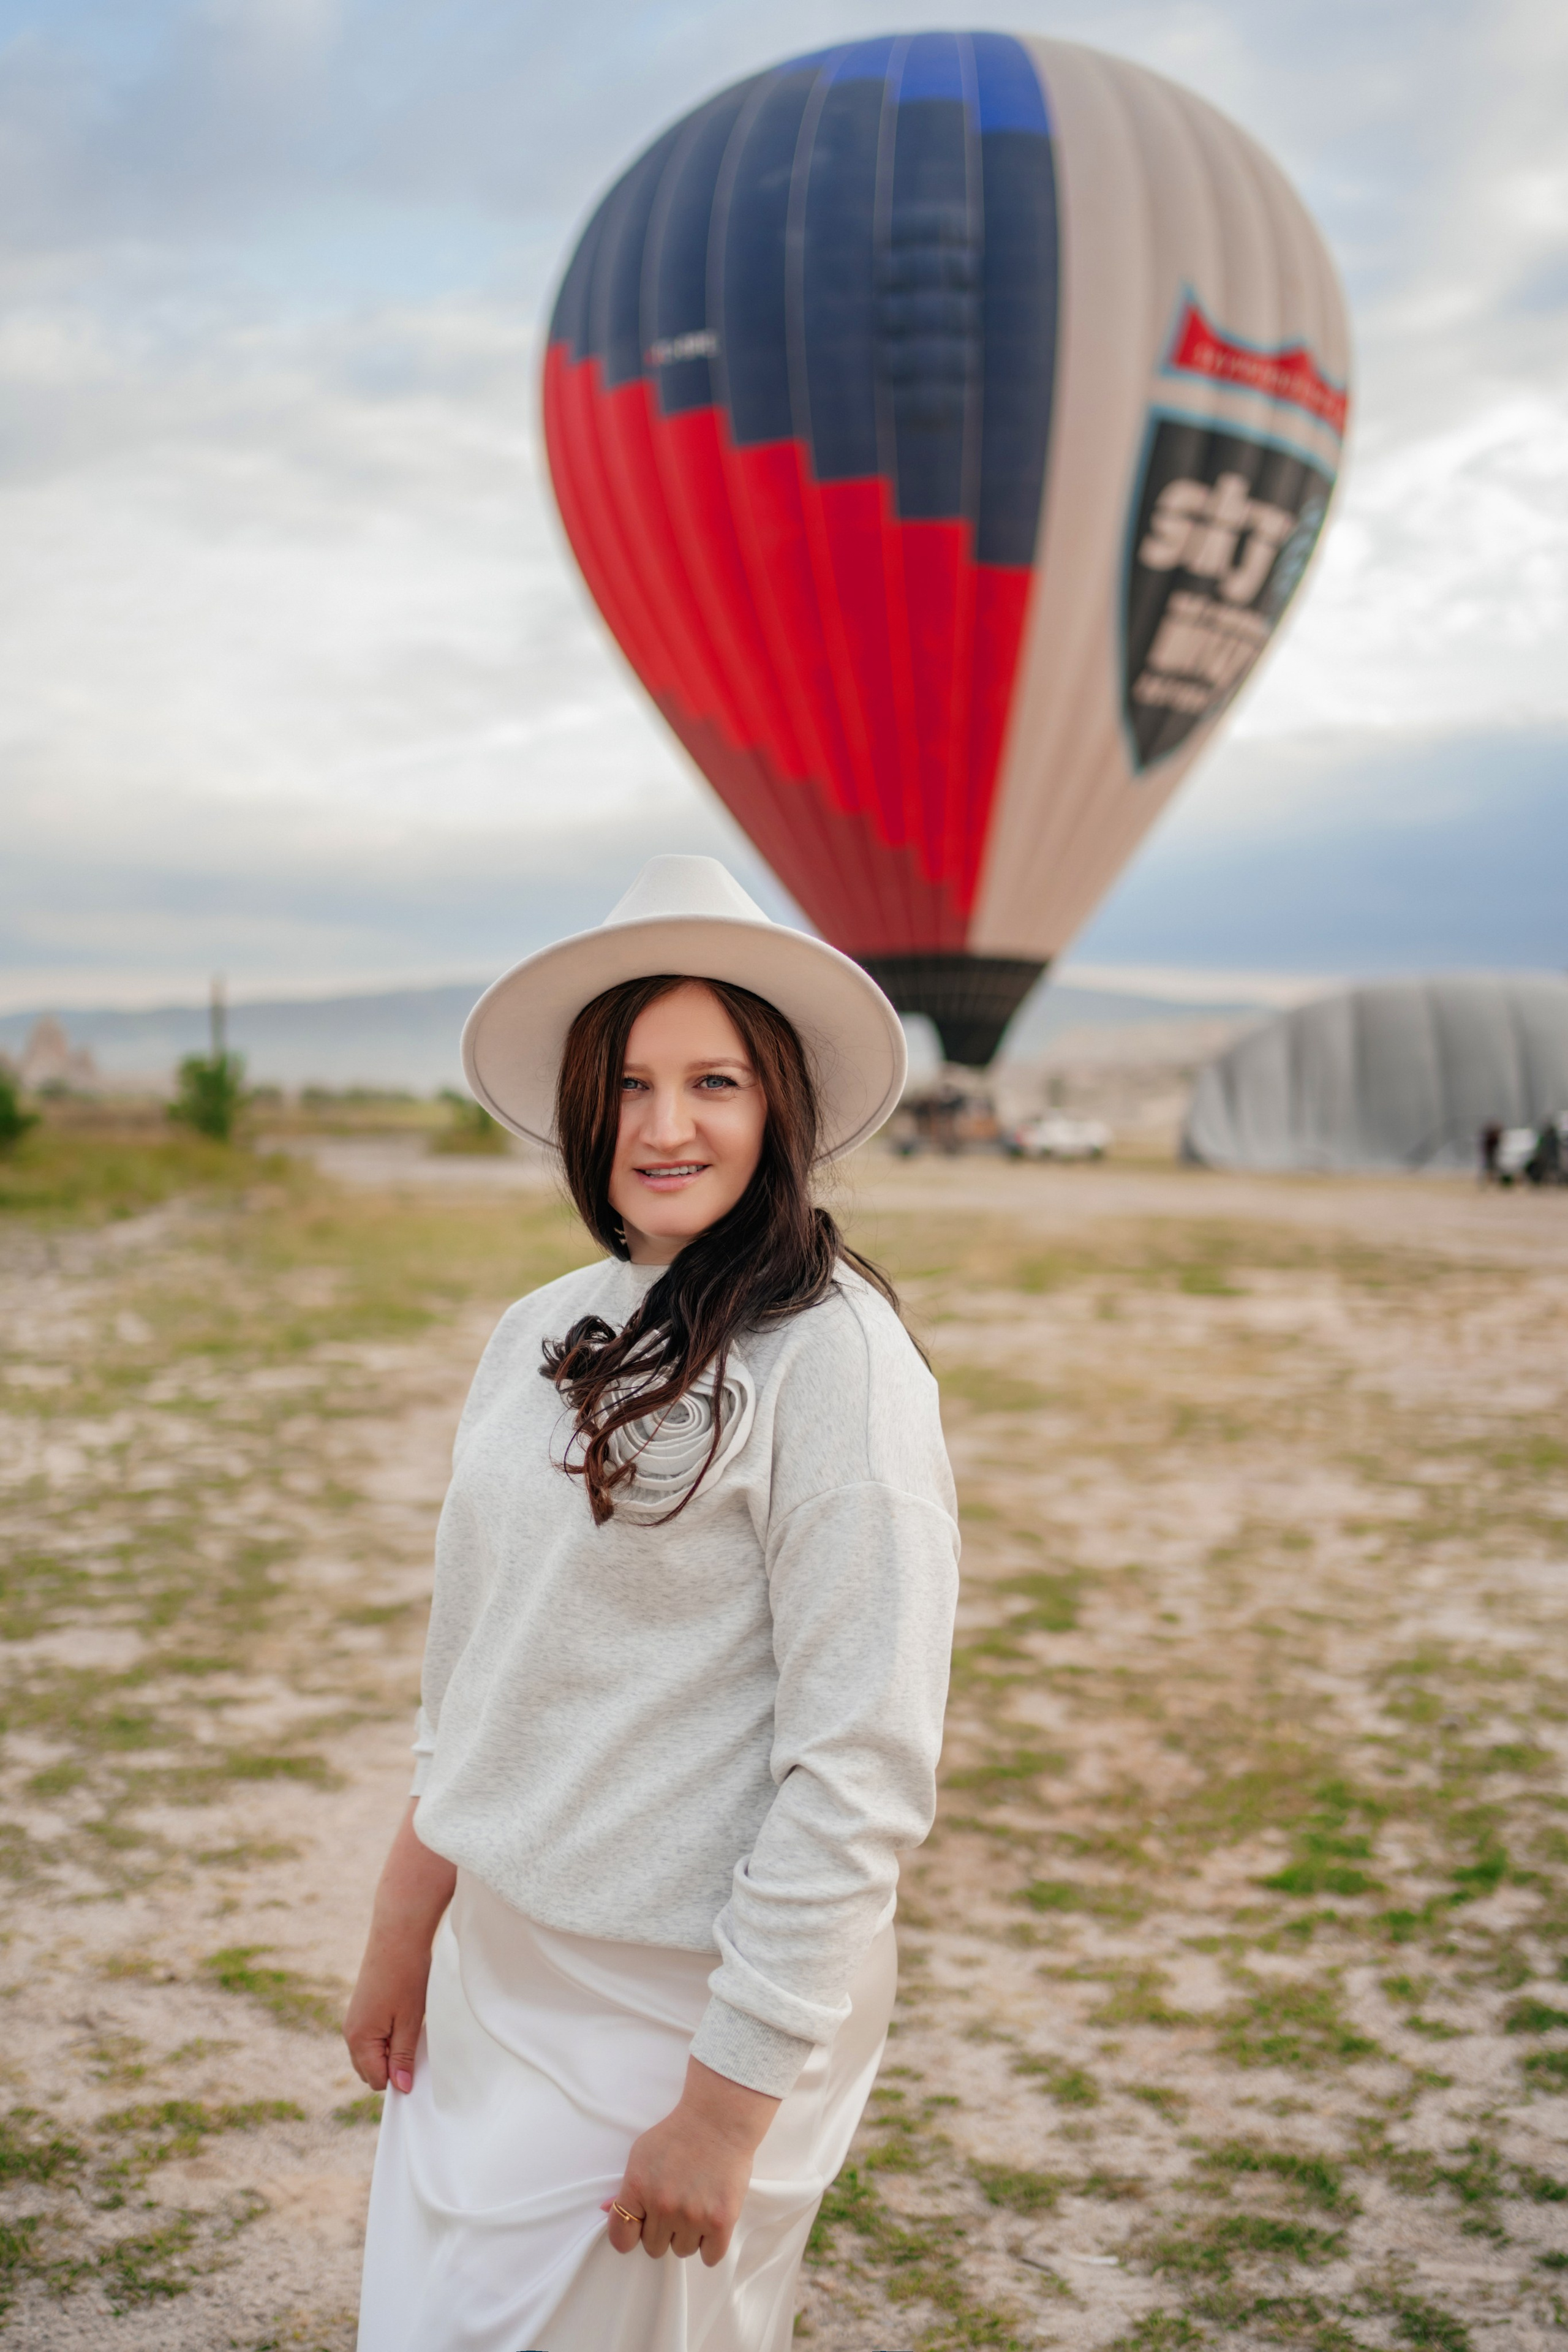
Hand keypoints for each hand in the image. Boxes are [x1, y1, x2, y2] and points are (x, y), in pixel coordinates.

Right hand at [343, 1801, 456, 2095]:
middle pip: (372, 2069)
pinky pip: (375, 2035)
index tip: (418, 2060)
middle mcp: (350, 2032)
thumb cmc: (407, 1976)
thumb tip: (400, 2088)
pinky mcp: (363, 2007)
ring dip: (394, 2048)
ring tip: (413, 2024)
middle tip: (417, 2040)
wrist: (398, 1933)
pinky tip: (407, 2015)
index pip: (377, 2080)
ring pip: (374, 2052)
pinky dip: (391, 2033)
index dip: (399, 2076)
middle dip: (394, 2065)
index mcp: (359, 2039)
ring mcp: (355, 2018)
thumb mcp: (410, 2022)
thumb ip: (402, 2057)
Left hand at [605, 2058, 780, 2265]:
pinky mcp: (720, 2222)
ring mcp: (692, 2216)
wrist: (719, 2119)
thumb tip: (607, 2210)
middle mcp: (662, 2206)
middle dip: (663, 2231)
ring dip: (688, 2235)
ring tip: (696, 2205)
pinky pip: (709, 2257)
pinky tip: (711, 2220)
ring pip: (682, 2251)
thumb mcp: (642, 2153)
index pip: (621, 2238)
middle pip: (654, 2248)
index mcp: (638, 2188)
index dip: (630, 2235)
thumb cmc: (679, 2134)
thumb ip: (626, 2187)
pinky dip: (710, 2244)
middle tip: (676, 2205)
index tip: (640, 2227)